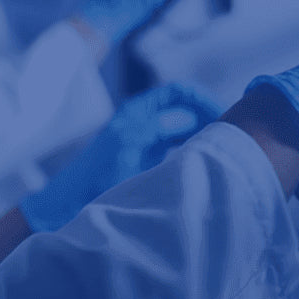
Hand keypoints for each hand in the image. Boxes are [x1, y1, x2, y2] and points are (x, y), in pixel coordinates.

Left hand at [18, 83, 224, 231]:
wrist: (69, 205)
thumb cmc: (95, 179)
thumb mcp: (131, 151)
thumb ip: (159, 133)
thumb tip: (195, 125)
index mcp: (137, 113)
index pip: (178, 93)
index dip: (201, 99)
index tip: (221, 114)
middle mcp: (142, 121)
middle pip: (184, 107)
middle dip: (207, 114)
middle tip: (229, 130)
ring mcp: (144, 140)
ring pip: (182, 126)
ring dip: (202, 131)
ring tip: (222, 144)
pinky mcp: (146, 158)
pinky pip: (175, 144)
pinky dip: (192, 146)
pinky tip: (204, 158)